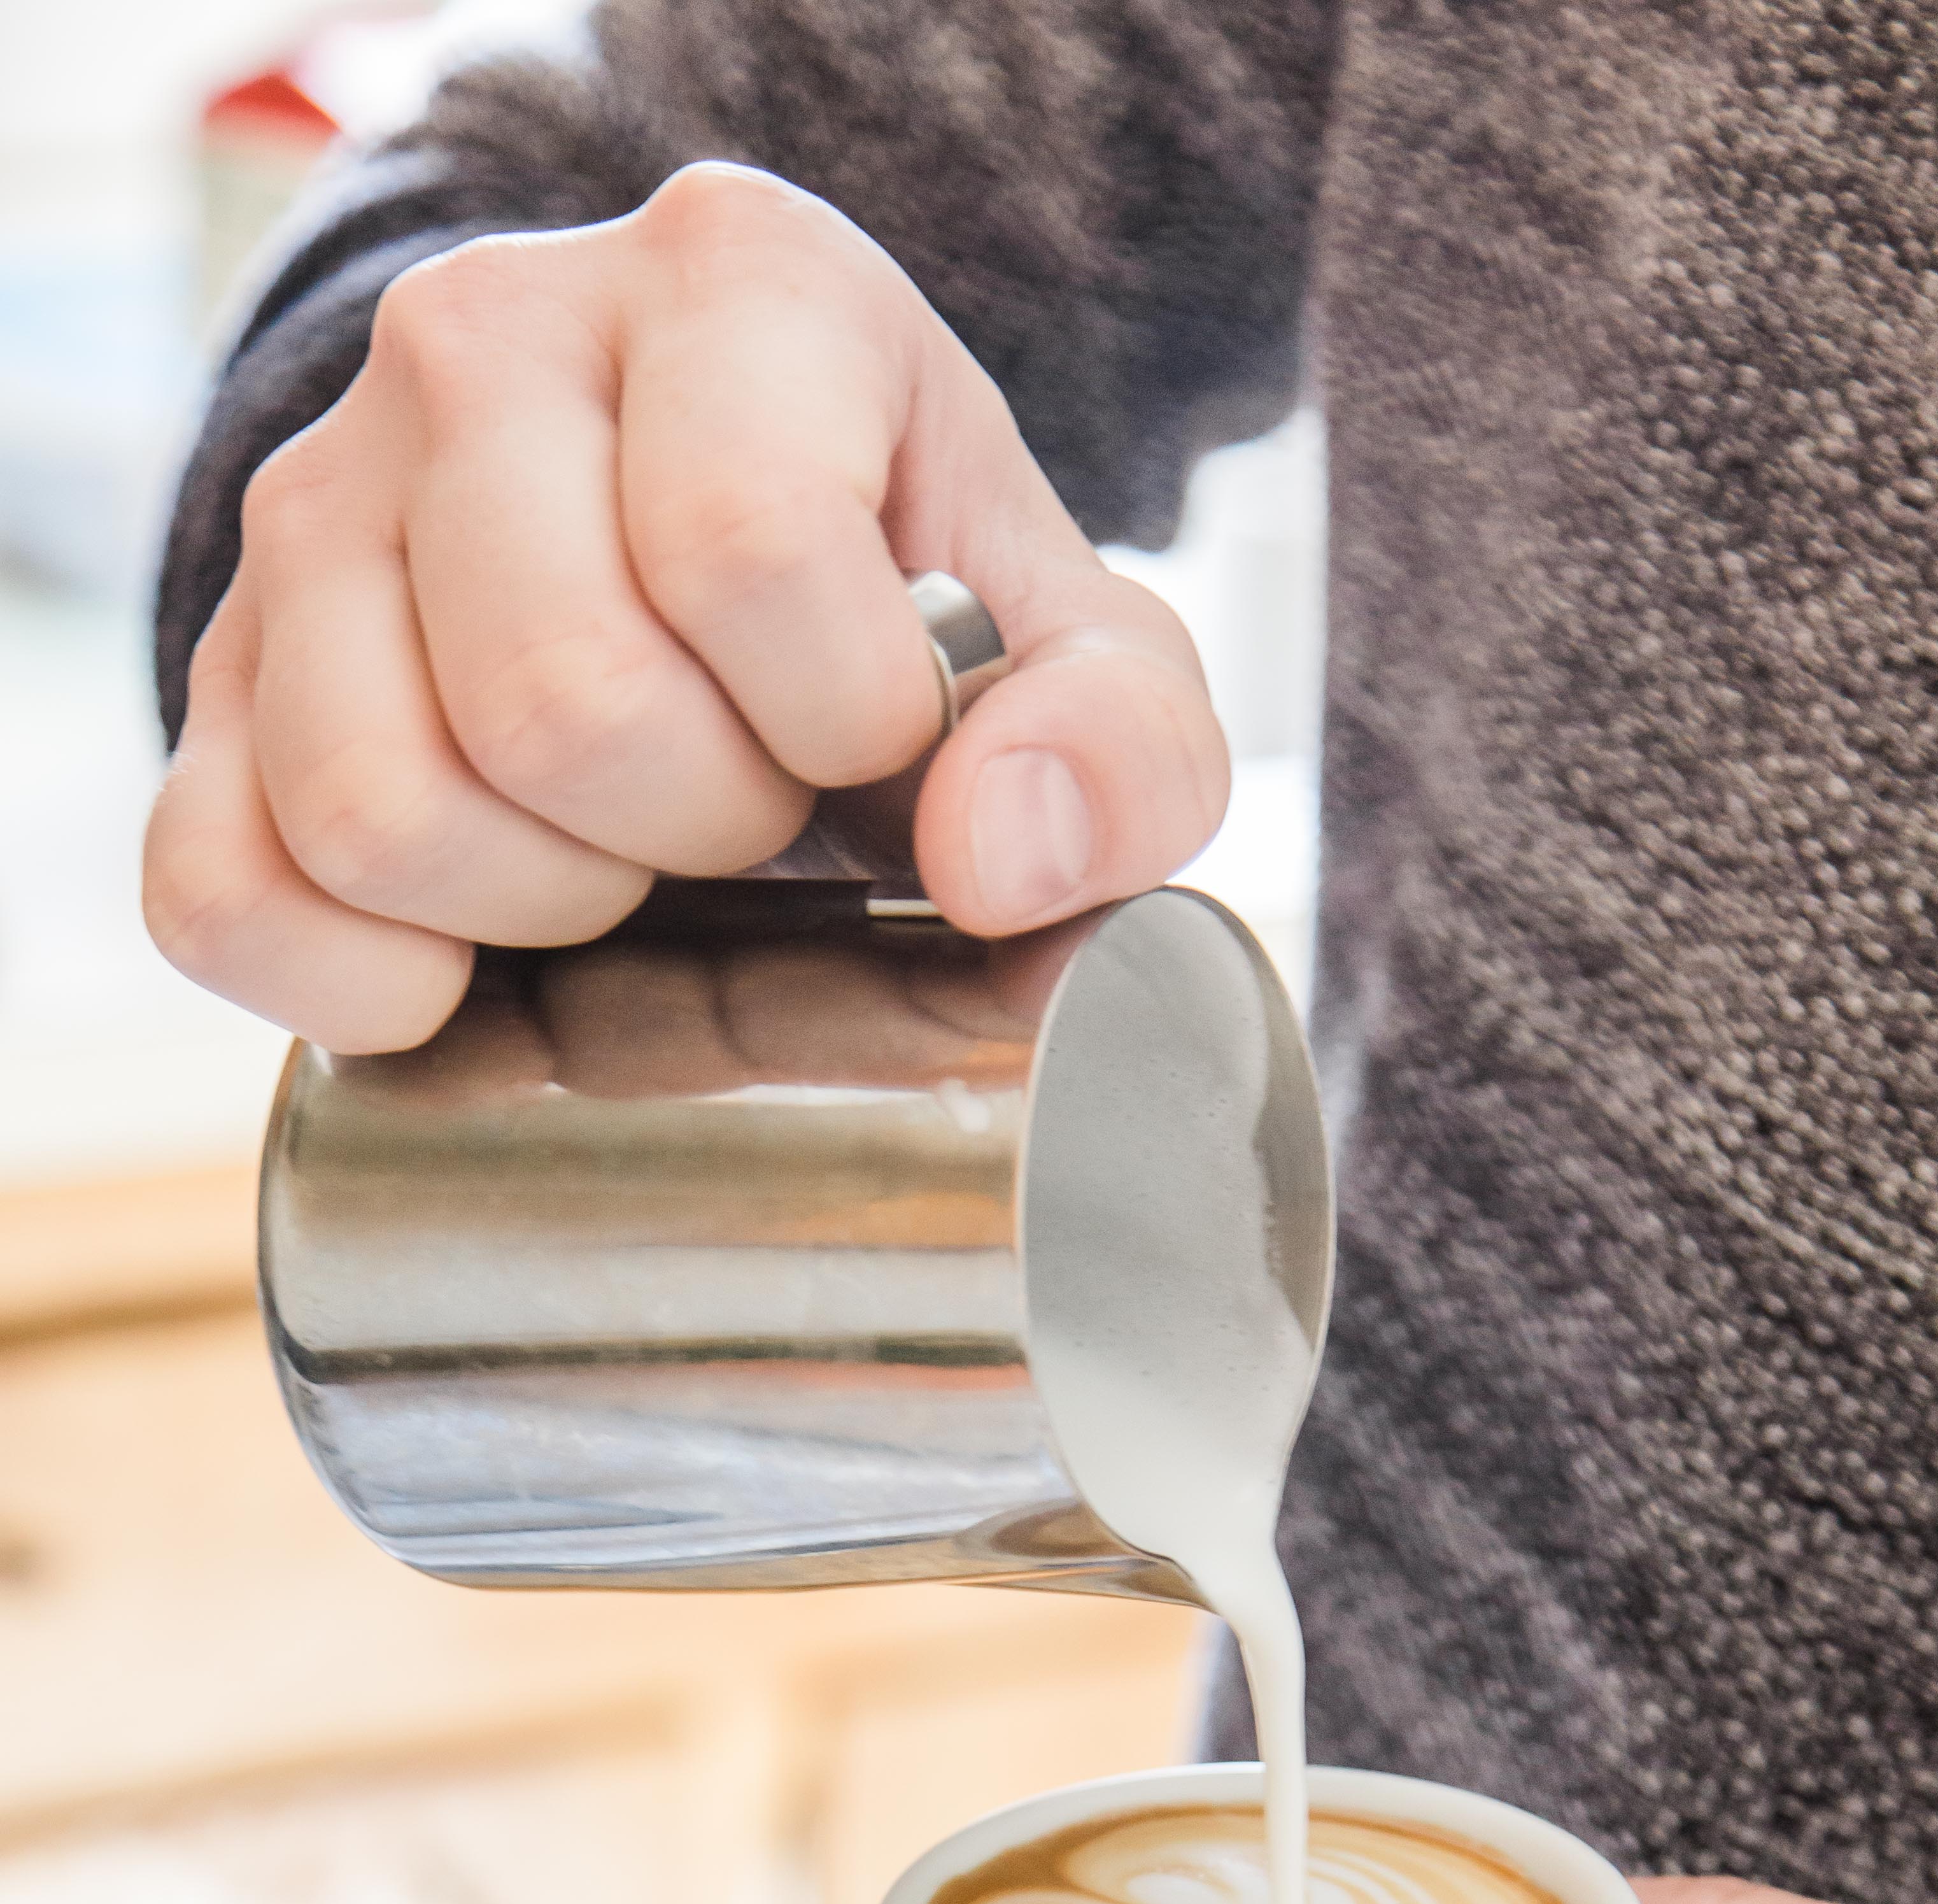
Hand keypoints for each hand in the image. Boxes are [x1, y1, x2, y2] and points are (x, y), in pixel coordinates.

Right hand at [144, 164, 1224, 1050]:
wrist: (716, 566)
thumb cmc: (905, 614)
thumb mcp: (1079, 661)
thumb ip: (1118, 751)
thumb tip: (996, 855)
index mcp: (733, 287)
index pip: (746, 549)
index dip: (839, 723)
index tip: (867, 736)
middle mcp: (484, 343)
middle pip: (562, 704)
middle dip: (694, 830)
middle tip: (741, 807)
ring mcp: (316, 505)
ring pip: (383, 811)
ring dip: (539, 905)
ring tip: (618, 849)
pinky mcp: (216, 675)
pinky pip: (222, 894)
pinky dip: (361, 978)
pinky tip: (472, 940)